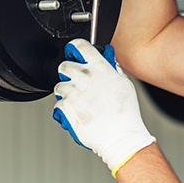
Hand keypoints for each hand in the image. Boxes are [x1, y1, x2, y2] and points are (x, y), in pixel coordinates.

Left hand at [52, 40, 155, 176]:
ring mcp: (73, 92)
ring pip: (59, 87)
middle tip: (76, 83)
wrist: (120, 137)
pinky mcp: (65, 107)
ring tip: (81, 104)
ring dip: (67, 94)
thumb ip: (112, 69)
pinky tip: (79, 114)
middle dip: (68, 74)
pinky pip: (58, 104)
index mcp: (99, 68)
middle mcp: (84, 77)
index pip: (80, 45)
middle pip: (64, 66)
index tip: (73, 54)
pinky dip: (65, 110)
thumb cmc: (125, 114)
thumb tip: (107, 61)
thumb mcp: (125, 84)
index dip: (74, 49)